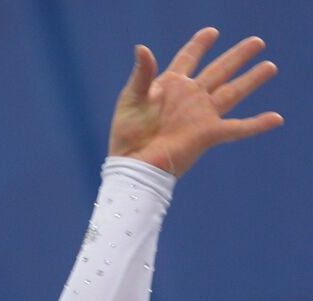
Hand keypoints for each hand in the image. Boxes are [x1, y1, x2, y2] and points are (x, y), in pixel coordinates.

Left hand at [108, 27, 282, 176]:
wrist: (134, 165)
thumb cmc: (127, 136)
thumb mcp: (131, 99)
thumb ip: (142, 73)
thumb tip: (142, 47)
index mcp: (170, 86)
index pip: (189, 58)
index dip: (200, 44)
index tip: (212, 32)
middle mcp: (190, 98)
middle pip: (219, 70)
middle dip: (237, 56)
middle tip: (256, 41)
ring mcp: (201, 115)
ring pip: (232, 92)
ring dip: (251, 79)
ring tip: (269, 65)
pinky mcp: (208, 134)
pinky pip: (238, 128)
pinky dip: (258, 124)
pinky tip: (276, 118)